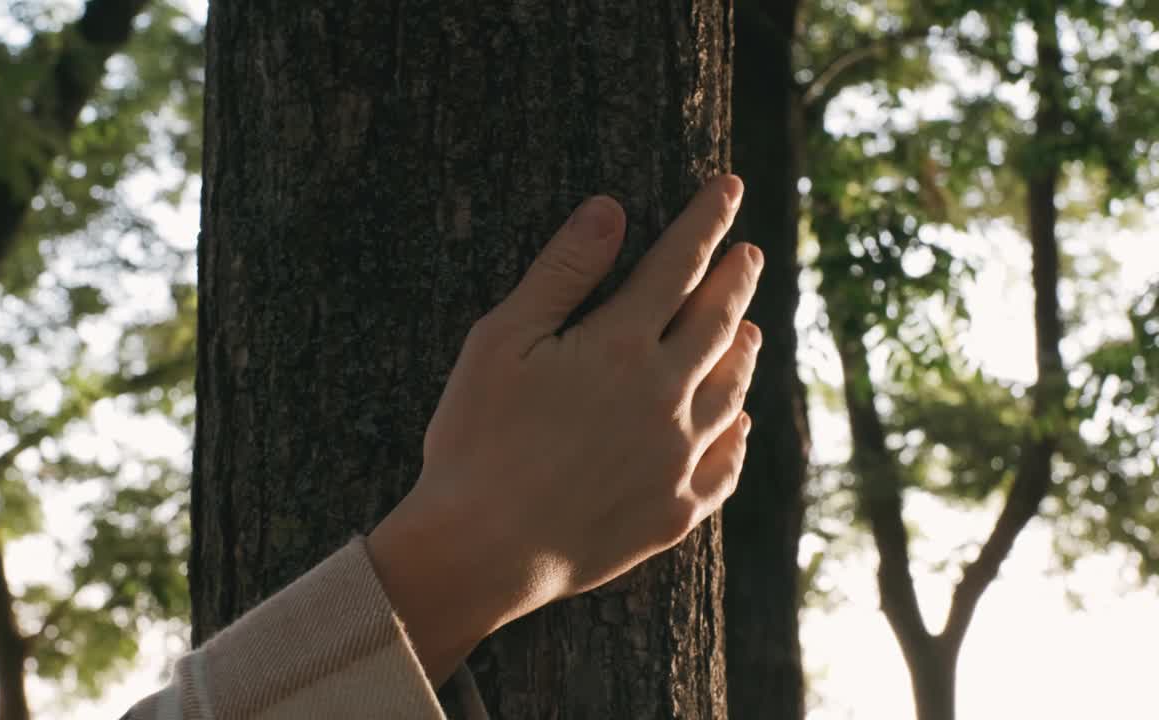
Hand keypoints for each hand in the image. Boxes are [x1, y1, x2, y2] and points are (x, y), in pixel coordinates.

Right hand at [368, 175, 761, 685]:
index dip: (707, 221)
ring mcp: (676, 458)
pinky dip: (738, 436)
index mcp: (620, 345)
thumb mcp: (502, 341)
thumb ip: (561, 273)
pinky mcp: (674, 511)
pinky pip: (724, 466)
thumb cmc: (477, 439)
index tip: (731, 188)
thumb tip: (610, 209)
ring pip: (730, 391)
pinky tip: (740, 426)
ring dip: (744, 352)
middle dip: (737, 279)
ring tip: (752, 330)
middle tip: (752, 254)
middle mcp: (665, 396)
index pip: (679, 264)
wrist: (483, 550)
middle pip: (718, 322)